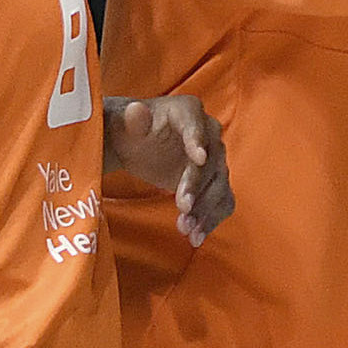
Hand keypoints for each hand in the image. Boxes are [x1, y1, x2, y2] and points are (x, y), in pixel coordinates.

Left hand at [104, 95, 233, 245]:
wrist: (137, 144)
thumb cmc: (130, 129)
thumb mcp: (126, 123)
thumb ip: (133, 119)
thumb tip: (136, 110)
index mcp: (188, 111)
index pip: (197, 125)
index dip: (198, 141)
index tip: (199, 159)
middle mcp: (208, 133)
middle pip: (211, 162)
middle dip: (198, 186)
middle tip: (183, 208)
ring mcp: (214, 159)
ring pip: (219, 185)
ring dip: (206, 209)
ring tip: (186, 229)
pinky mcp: (213, 181)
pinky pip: (221, 200)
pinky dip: (212, 219)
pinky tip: (197, 237)